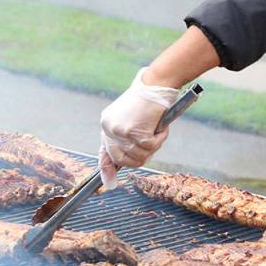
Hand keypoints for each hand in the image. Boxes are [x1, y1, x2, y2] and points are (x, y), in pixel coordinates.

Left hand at [98, 68, 179, 188]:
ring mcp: (122, 131)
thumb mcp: (129, 117)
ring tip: (157, 130)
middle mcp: (109, 128)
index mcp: (106, 122)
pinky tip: (161, 127)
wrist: (156, 82)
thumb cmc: (147, 98)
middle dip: (138, 157)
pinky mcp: (136, 132)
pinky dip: (160, 139)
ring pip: (138, 156)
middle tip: (151, 144)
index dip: (107, 168)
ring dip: (152, 146)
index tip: (109, 182)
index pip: (104, 151)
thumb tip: (118, 163)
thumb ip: (123, 137)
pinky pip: (151, 147)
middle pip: (122, 159)